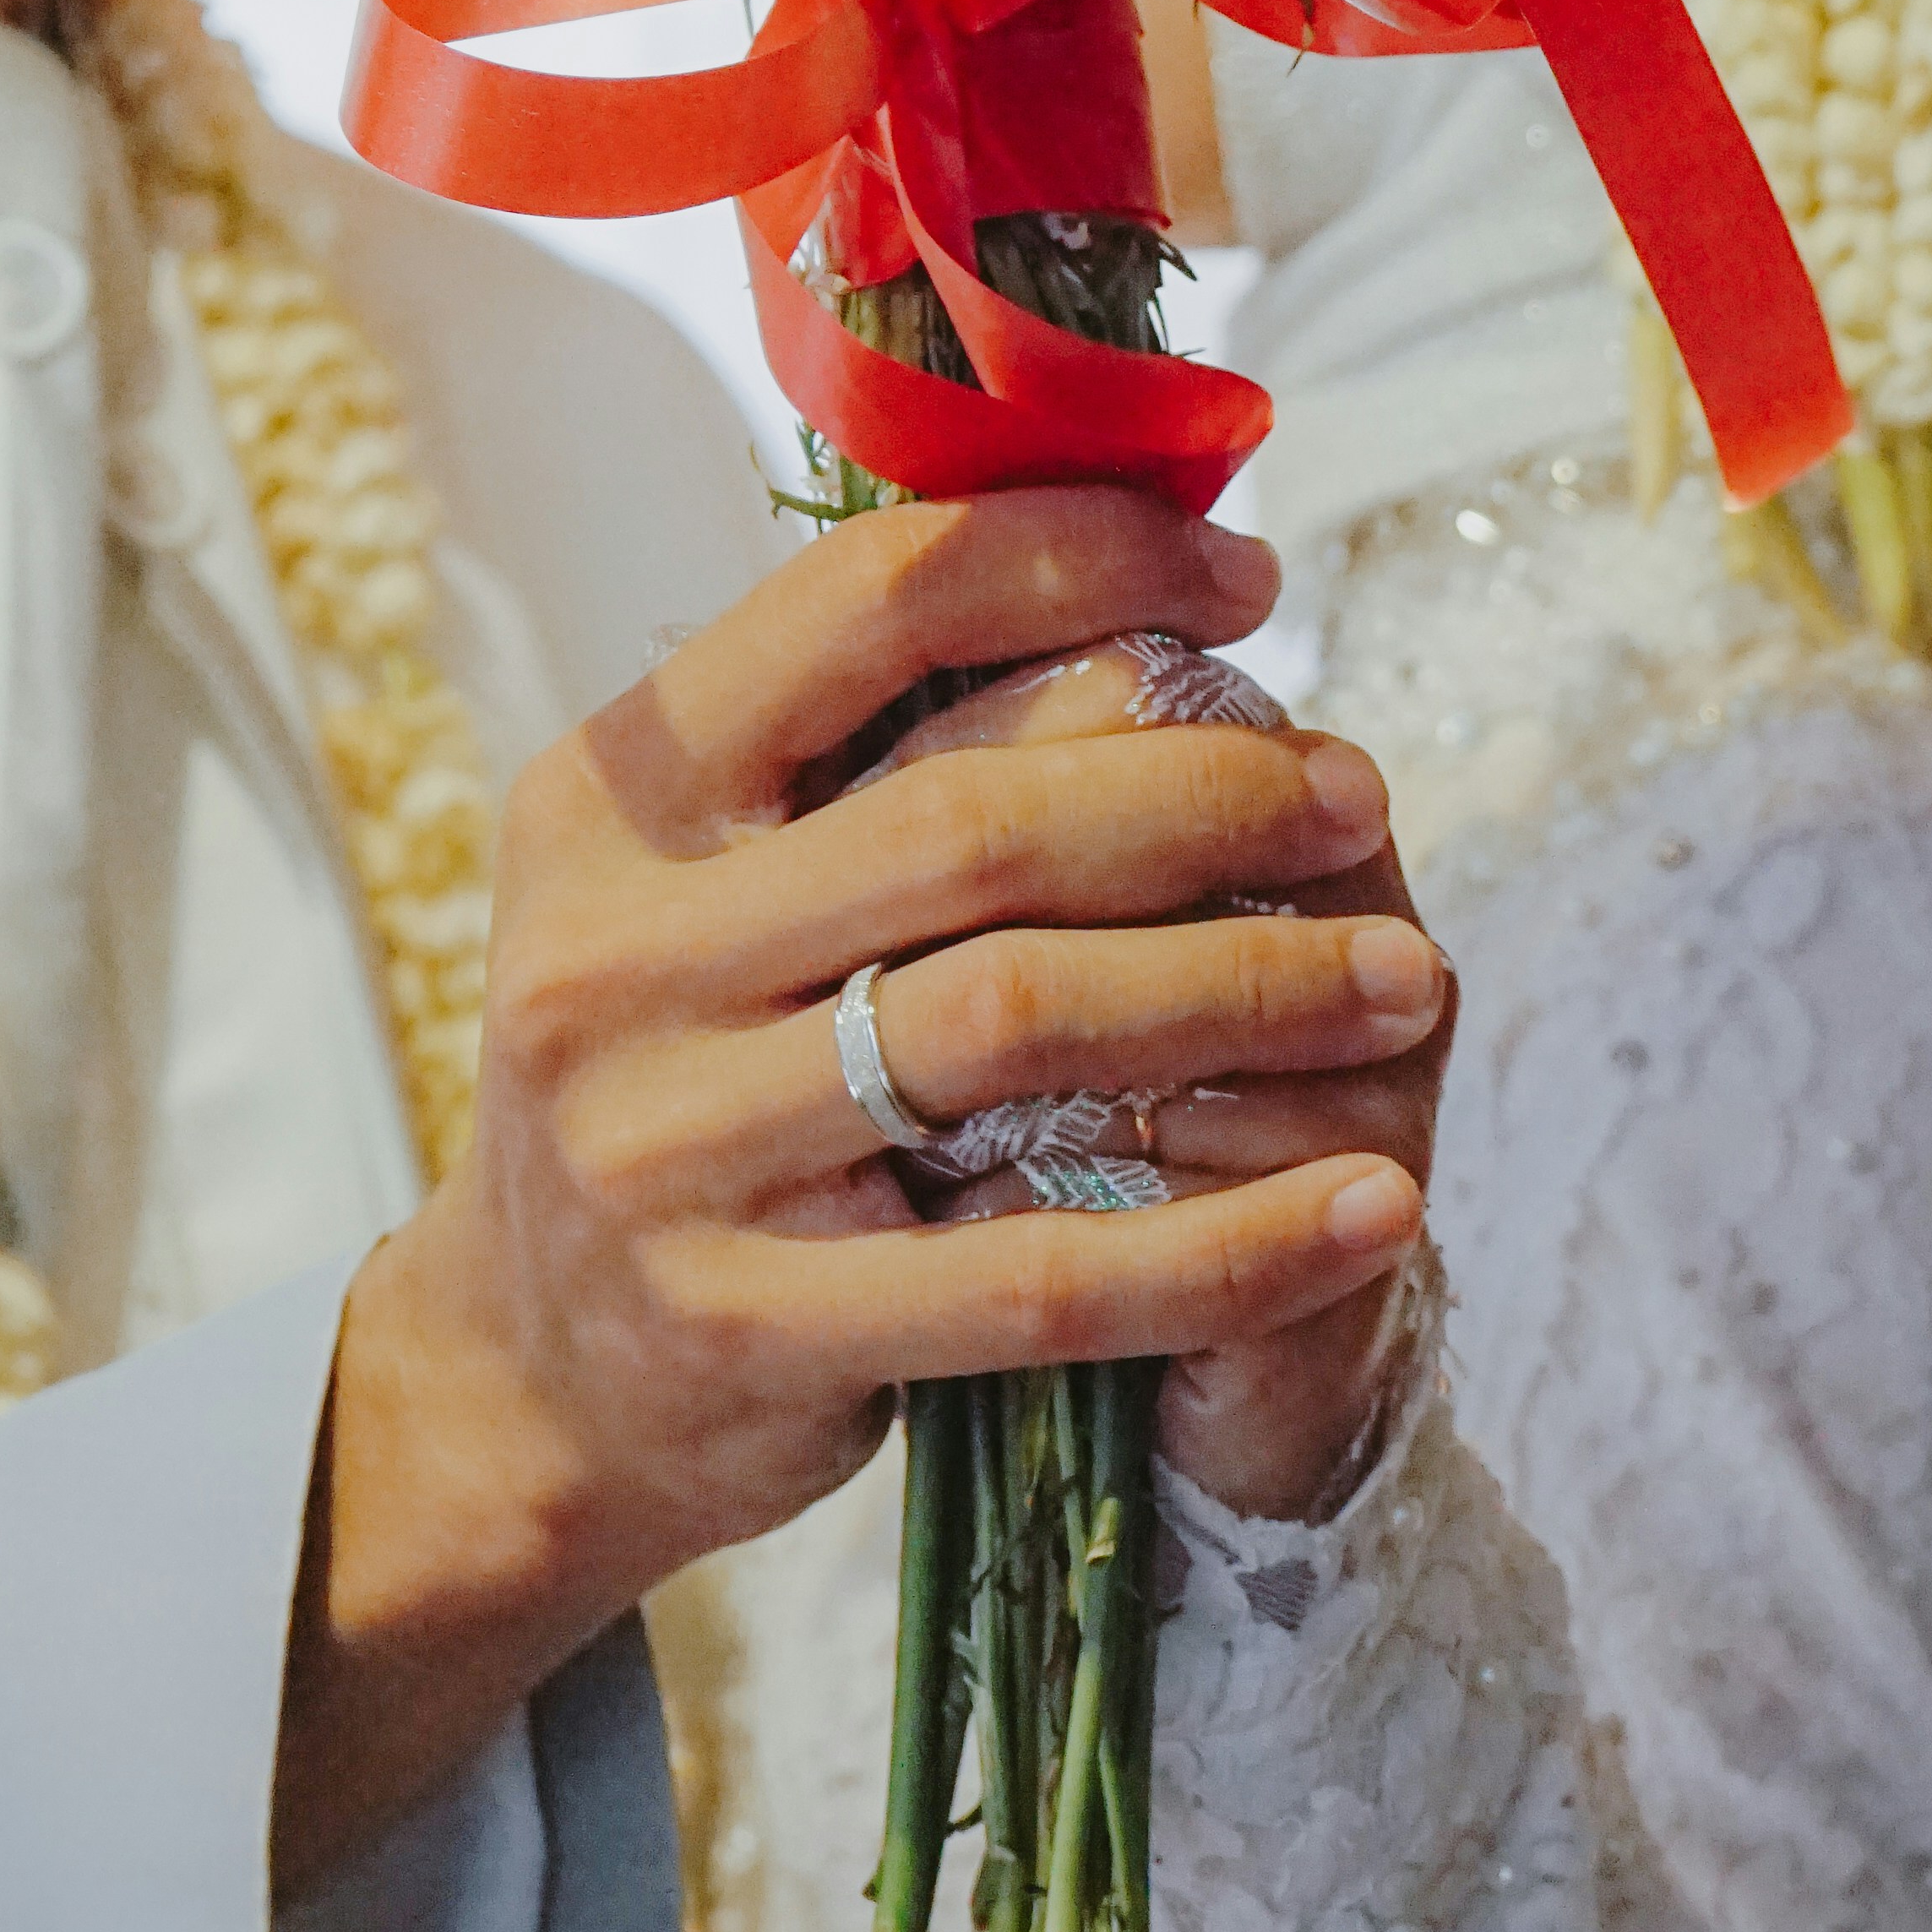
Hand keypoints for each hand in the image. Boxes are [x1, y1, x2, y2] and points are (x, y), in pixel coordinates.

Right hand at [278, 487, 1433, 1882]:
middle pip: (974, 821)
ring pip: (1018, 1025)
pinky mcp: (745, 1329)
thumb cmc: (687, 1063)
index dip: (1077, 556)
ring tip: (1399, 975)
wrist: (533, 1374)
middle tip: (1357, 794)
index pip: (868, 604)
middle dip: (1208, 790)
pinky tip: (1372, 1205)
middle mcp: (613, 954)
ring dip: (1250, 987)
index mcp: (614, 796)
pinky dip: (1234, 1243)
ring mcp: (666, 1149)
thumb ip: (869, 743)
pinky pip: (1040, 1276)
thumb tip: (1148, 583)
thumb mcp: (701, 870)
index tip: (1243, 575)